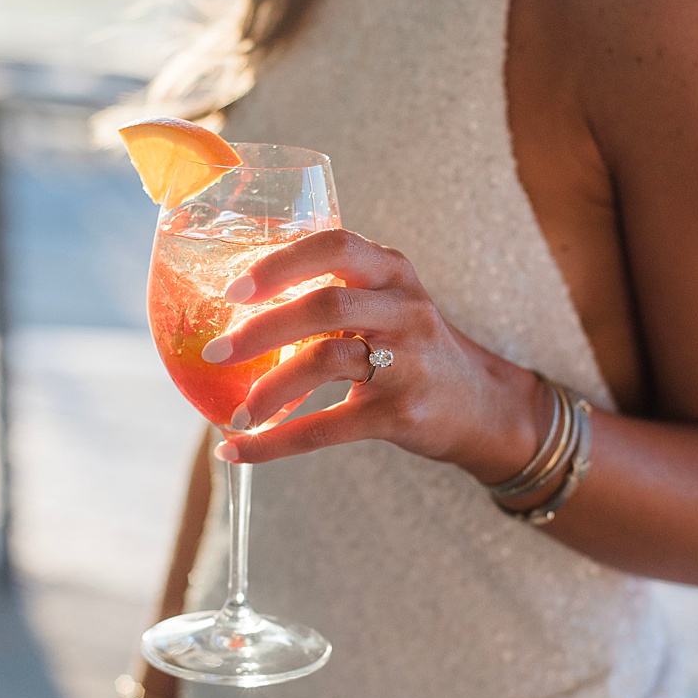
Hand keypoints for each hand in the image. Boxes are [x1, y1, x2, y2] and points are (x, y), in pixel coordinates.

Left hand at [206, 228, 545, 480]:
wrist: (483, 405)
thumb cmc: (411, 348)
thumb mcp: (385, 302)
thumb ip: (328, 291)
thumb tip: (233, 307)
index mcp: (390, 273)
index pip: (335, 247)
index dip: (280, 264)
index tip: (233, 289)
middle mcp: (404, 310)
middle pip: (325, 305)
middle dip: (261, 329)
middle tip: (215, 352)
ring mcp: (408, 363)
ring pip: (325, 361)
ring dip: (268, 389)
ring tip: (235, 413)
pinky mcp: (402, 414)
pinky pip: (326, 427)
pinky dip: (275, 443)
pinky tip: (239, 450)